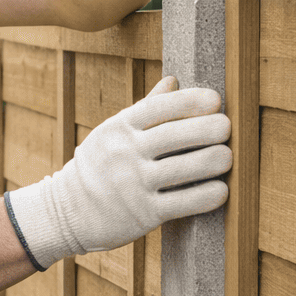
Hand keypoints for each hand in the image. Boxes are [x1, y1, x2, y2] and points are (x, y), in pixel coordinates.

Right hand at [5, 76, 230, 268]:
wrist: (67, 212)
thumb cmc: (100, 166)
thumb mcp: (113, 132)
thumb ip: (145, 109)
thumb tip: (174, 80)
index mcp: (120, 128)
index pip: (158, 108)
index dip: (189, 101)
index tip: (215, 100)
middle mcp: (125, 153)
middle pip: (174, 136)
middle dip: (208, 129)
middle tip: (227, 128)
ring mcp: (132, 185)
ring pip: (182, 169)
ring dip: (212, 161)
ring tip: (228, 158)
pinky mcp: (142, 214)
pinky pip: (180, 203)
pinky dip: (205, 197)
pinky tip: (221, 191)